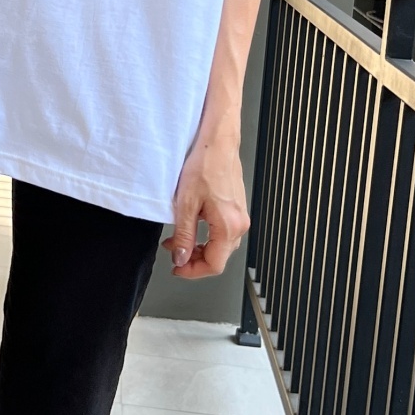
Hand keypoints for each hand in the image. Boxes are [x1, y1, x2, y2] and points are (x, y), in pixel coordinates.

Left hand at [165, 134, 248, 279]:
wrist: (217, 143)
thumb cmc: (205, 165)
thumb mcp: (186, 204)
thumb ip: (184, 235)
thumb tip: (181, 258)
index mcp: (229, 226)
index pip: (214, 265)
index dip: (193, 272)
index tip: (177, 269)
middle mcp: (239, 223)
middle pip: (219, 257)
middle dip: (194, 260)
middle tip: (175, 254)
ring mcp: (240, 216)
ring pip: (221, 245)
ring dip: (199, 248)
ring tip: (178, 240)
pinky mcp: (236, 208)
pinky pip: (223, 232)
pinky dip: (206, 236)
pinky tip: (191, 226)